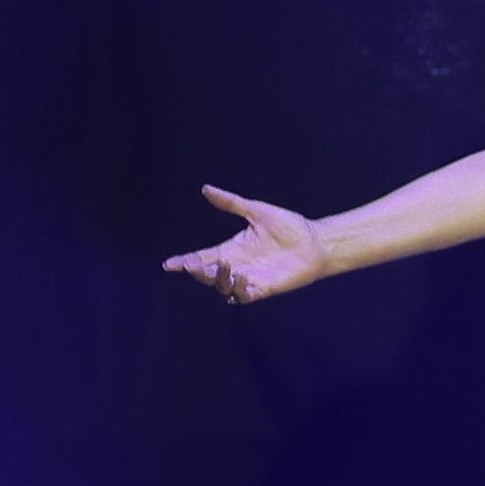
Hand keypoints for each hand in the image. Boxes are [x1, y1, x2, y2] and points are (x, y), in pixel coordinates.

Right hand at [163, 185, 328, 303]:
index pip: (202, 257)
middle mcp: (237, 266)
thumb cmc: (289, 226)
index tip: (168, 265)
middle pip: (208, 275)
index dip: (185, 262)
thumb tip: (206, 189)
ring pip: (223, 287)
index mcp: (232, 249)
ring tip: (224, 265)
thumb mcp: (256, 211)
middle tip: (192, 265)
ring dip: (218, 279)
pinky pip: (244, 296)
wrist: (316, 241)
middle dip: (197, 272)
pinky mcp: (265, 289)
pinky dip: (238, 291)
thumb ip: (231, 203)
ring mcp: (250, 278)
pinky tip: (239, 278)